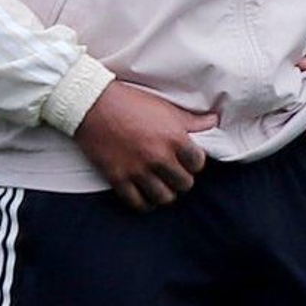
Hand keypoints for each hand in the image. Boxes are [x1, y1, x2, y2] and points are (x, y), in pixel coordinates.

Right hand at [73, 81, 216, 211]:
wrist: (91, 103)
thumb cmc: (129, 101)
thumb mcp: (164, 107)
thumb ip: (192, 120)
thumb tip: (214, 121)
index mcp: (173, 137)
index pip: (198, 163)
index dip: (193, 162)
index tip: (186, 159)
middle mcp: (158, 156)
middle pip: (184, 184)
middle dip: (180, 178)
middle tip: (173, 172)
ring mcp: (138, 170)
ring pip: (164, 197)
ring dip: (165, 193)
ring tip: (160, 185)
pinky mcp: (118, 178)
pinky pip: (138, 203)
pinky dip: (144, 202)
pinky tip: (144, 194)